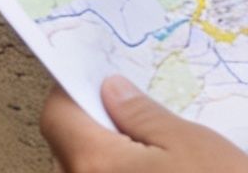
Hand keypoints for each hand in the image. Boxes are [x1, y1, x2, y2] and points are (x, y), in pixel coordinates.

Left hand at [41, 77, 247, 170]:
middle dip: (92, 129)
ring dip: (106, 160)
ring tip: (149, 156)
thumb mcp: (190, 143)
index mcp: (95, 163)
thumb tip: (111, 91)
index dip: (74, 94)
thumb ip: (142, 115)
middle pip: (66, 149)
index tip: (96, 84)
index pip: (57, 115)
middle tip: (130, 119)